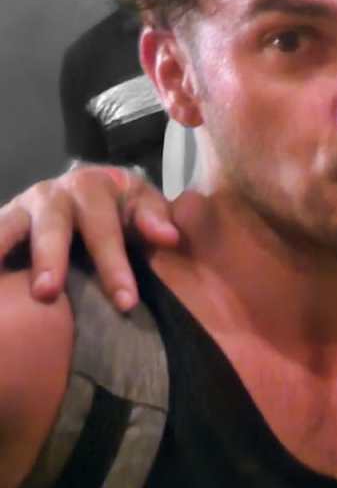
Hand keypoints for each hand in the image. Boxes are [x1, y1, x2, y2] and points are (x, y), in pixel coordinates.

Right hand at [0, 165, 178, 310]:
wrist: (91, 188)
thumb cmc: (123, 205)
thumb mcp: (144, 204)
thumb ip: (154, 219)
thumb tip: (169, 237)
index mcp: (93, 186)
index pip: (104, 229)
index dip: (114, 265)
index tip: (125, 301)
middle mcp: (52, 194)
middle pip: (51, 226)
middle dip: (49, 258)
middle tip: (46, 292)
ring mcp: (22, 208)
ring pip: (7, 227)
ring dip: (0, 248)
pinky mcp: (3, 222)